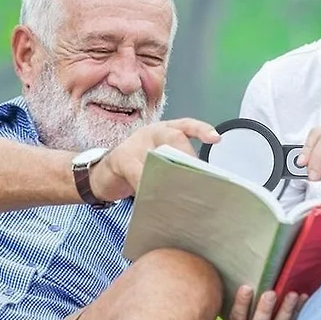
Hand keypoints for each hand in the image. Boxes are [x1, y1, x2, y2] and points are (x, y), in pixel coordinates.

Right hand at [90, 118, 218, 200]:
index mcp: (166, 132)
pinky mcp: (121, 158)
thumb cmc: (139, 169)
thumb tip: (199, 188)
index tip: (216, 139)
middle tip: (197, 176)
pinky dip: (145, 183)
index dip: (202, 130)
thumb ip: (176, 168)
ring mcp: (136, 143)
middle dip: (187, 156)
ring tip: (181, 189)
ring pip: (157, 153)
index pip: (187, 125)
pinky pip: (136, 170)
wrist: (105, 174)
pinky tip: (151, 194)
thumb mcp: (159, 165)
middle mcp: (153, 133)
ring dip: (169, 173)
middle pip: (174, 137)